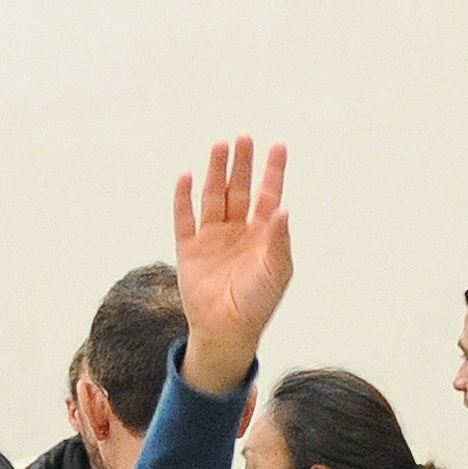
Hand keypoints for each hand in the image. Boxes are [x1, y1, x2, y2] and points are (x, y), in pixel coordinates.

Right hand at [169, 135, 296, 400]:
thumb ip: (279, 240)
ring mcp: (212, 237)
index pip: (268, 194)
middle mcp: (237, 230)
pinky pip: (184, 217)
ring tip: (220, 145)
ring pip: (214, 196)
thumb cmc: (258, 303)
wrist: (227, 331)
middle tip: (243, 137)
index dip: (272, 171)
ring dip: (215, 171)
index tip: (278, 145)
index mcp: (262, 234)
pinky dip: (184, 197)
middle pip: (239, 188)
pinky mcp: (189, 248)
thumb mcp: (277, 272)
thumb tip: (283, 208)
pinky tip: (187, 176)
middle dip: (241, 164)